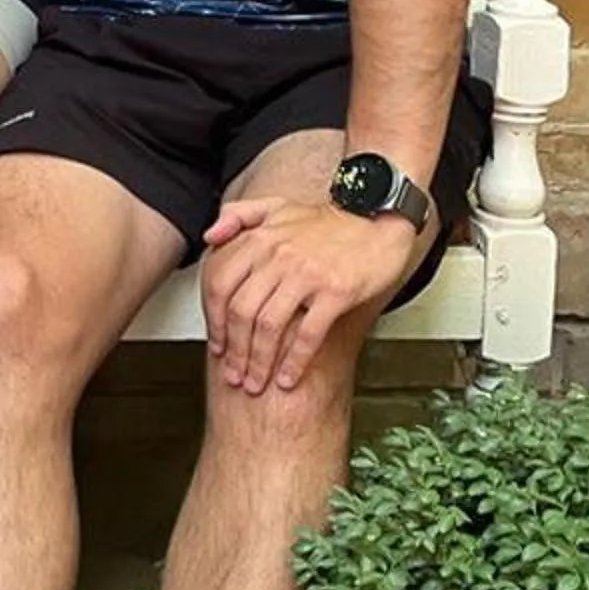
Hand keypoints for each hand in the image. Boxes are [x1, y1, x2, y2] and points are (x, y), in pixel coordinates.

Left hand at [198, 195, 422, 395]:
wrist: (379, 217)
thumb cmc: (329, 220)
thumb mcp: (277, 206)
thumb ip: (238, 215)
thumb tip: (209, 237)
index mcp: (260, 239)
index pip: (220, 285)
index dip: (213, 320)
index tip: (216, 344)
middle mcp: (278, 257)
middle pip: (241, 312)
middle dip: (234, 351)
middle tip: (233, 376)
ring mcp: (306, 275)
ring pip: (269, 326)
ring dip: (258, 362)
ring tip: (255, 384)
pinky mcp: (335, 292)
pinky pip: (307, 334)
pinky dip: (294, 362)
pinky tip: (287, 379)